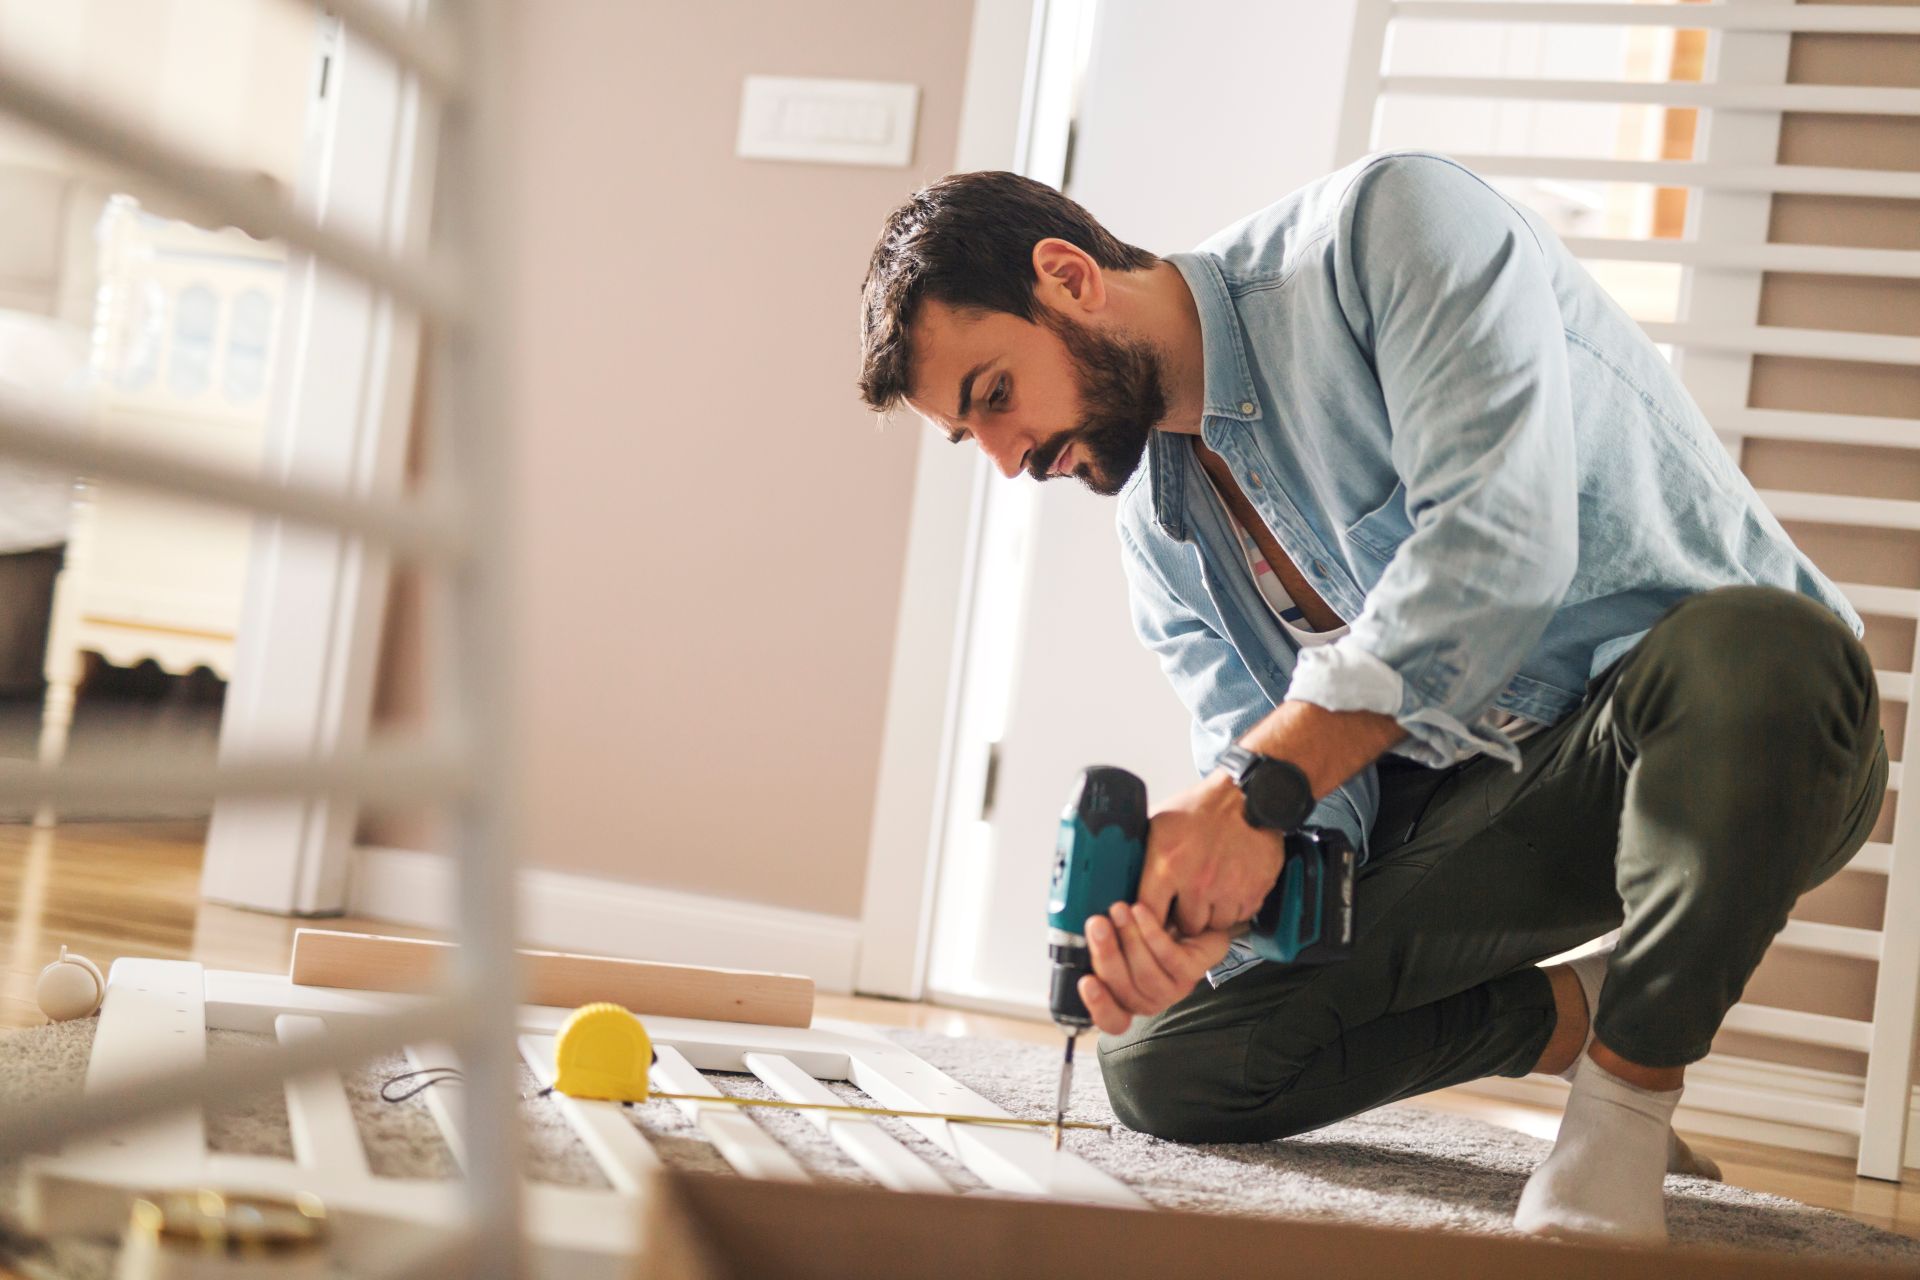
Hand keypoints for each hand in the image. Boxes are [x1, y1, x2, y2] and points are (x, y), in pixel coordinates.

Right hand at [1078, 902, 1234, 1034]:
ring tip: (1119, 910)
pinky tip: (1141, 911)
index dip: (1098, 1006)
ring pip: (1146, 974)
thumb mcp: (1117, 937)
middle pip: (1124, 990)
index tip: (1085, 981)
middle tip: (1097, 924)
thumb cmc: (1148, 928)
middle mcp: (1150, 1000)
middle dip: (1106, 955)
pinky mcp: (1193, 971)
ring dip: (1129, 939)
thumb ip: (1099, 944)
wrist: (1190, 913)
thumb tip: (1075, 939)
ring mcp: (1173, 989)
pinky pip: (1169, 958)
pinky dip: (1151, 933)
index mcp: (1127, 999)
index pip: (1112, 1020)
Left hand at [1137, 771, 1286, 935]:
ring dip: (1210, 915)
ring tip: (1209, 893)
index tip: (1155, 915)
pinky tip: (1228, 890)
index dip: (1151, 918)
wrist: (1247, 799)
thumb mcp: (1159, 823)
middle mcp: (1197, 882)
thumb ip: (1141, 852)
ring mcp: (1227, 890)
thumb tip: (1118, 872)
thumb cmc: (1200, 810)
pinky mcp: (1252, 893)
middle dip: (1184, 916)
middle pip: (1185, 926)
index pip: (1150, 914)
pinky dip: (1233, 909)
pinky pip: (1238, 918)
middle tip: (1186, 901)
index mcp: (1168, 865)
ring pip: (1213, 925)